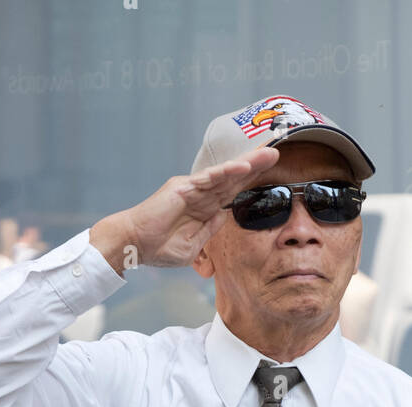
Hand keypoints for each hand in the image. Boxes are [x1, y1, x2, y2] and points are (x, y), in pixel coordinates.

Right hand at [89, 145, 280, 274]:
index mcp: (203, 208)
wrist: (135, 245)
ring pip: (224, 174)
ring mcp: (191, 189)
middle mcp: (200, 194)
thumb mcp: (193, 246)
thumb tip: (224, 214)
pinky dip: (225, 172)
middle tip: (277, 154)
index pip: (232, 192)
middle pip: (233, 178)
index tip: (270, 176)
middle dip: (255, 166)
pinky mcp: (182, 188)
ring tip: (267, 155)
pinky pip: (208, 179)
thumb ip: (210, 230)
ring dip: (246, 164)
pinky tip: (242, 166)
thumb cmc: (160, 248)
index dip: (250, 183)